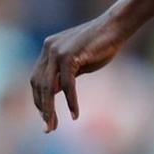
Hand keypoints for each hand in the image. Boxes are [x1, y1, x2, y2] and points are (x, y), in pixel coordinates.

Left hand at [30, 14, 127, 131]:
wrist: (116, 26)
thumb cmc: (102, 43)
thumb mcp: (78, 62)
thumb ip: (64, 75)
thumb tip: (53, 93)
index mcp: (48, 48)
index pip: (36, 78)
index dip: (39, 99)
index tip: (45, 115)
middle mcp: (48, 48)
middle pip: (38, 85)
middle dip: (42, 108)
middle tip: (48, 127)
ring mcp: (57, 51)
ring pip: (48, 87)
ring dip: (50, 109)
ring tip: (54, 126)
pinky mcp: (68, 56)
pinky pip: (66, 85)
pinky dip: (70, 101)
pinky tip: (74, 113)